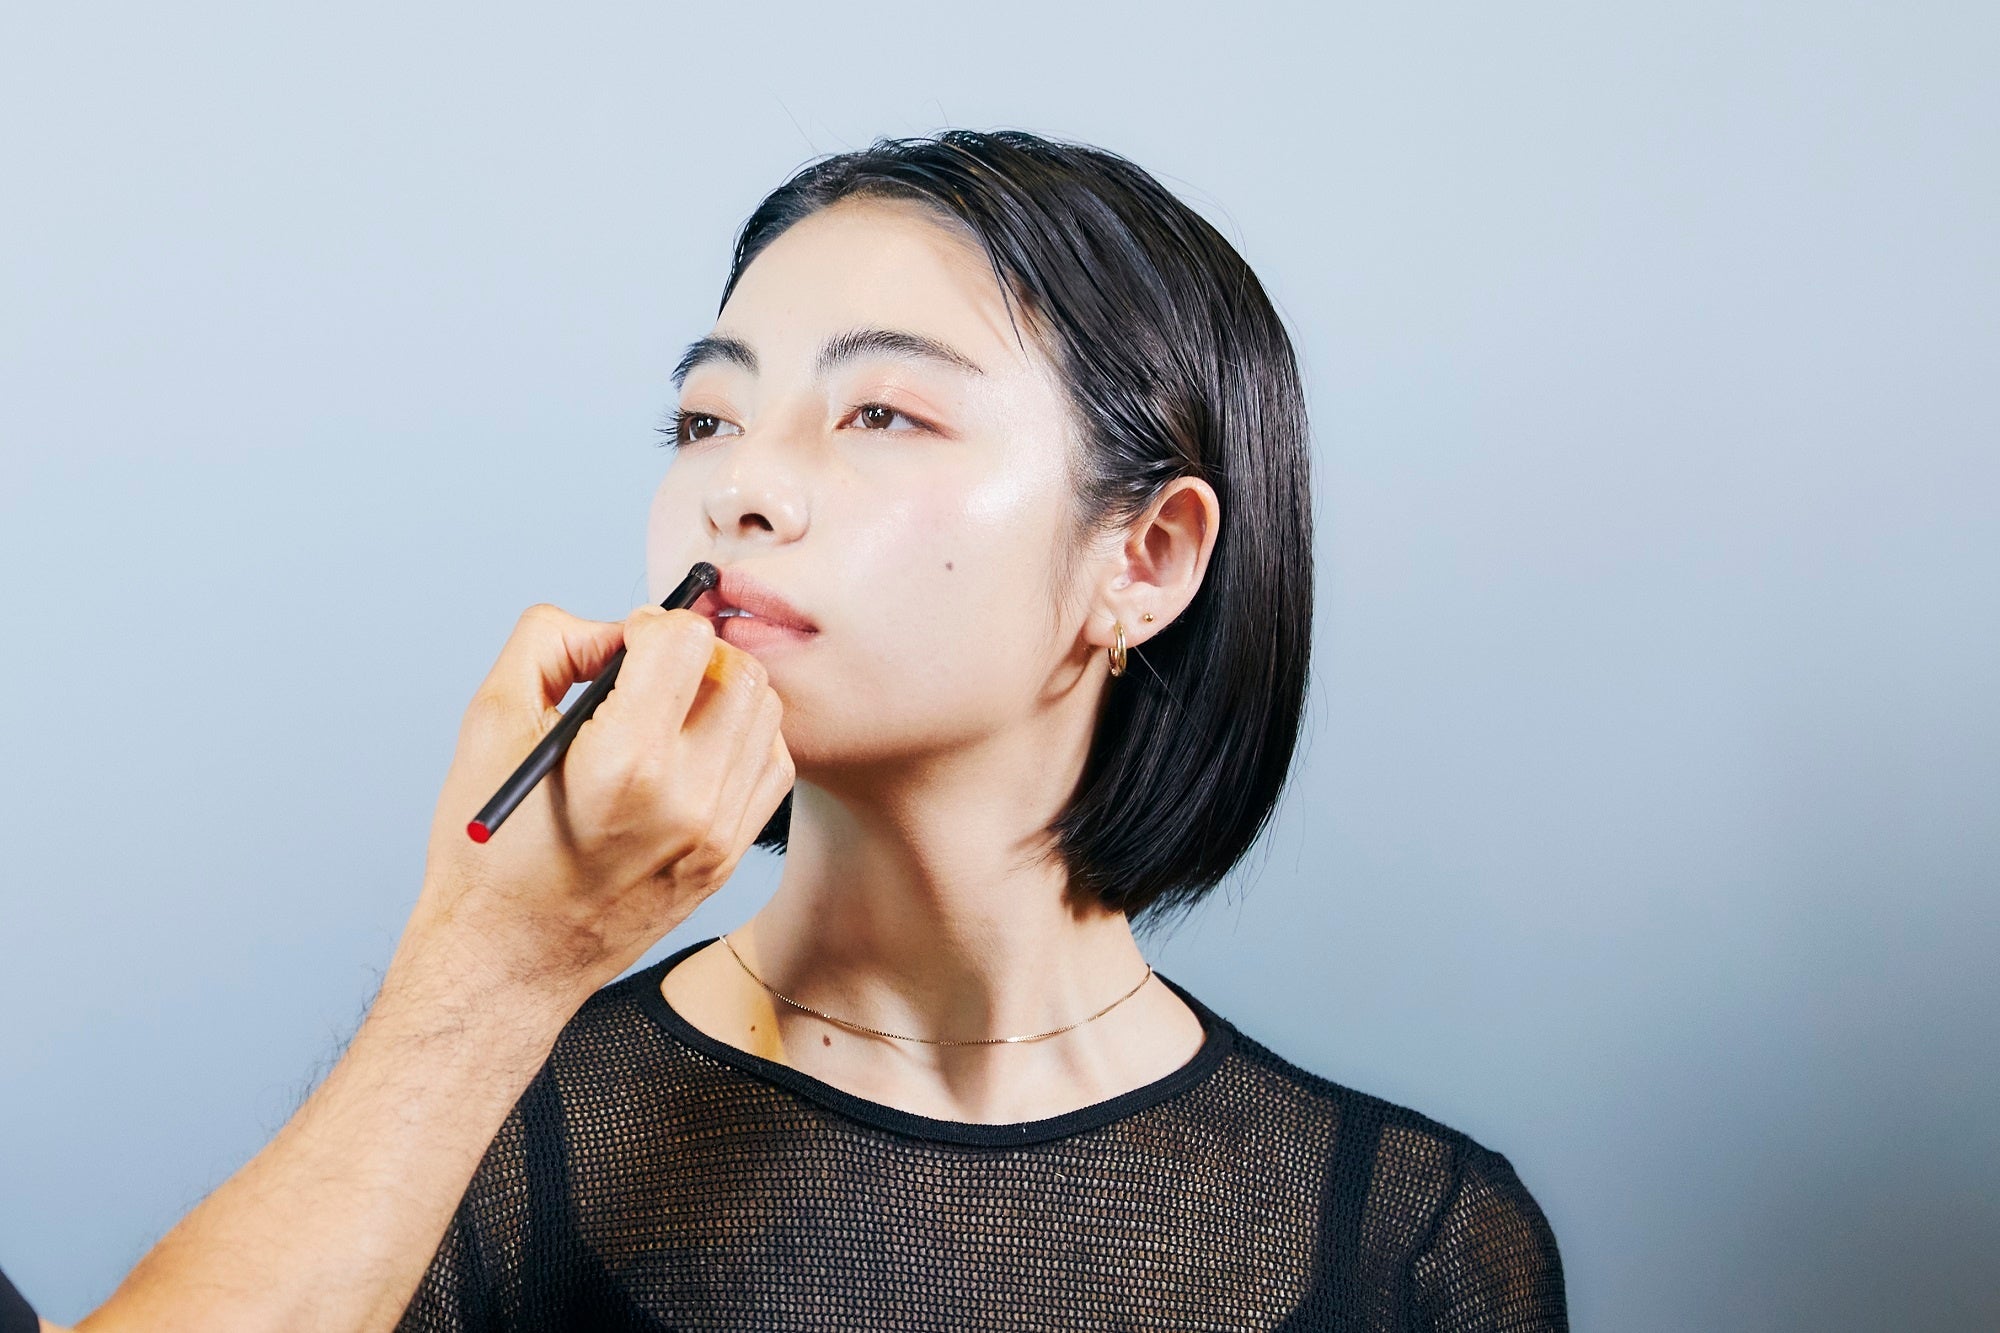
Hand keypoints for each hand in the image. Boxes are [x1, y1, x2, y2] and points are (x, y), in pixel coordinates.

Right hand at [395, 602, 793, 1007]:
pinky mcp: (732, 857)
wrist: (512, 960)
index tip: (620, 645)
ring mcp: (720, 835)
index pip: (687, 642)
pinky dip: (740, 739)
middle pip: (739, 670)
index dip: (649, 624)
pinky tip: (691, 751)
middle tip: (647, 670)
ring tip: (667, 711)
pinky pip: (772, 766)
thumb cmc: (490, 850)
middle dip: (692, 653)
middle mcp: (688, 801)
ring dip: (720, 691)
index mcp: (625, 765)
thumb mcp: (491, 723)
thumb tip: (614, 628)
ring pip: (764, 713)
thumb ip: (550, 643)